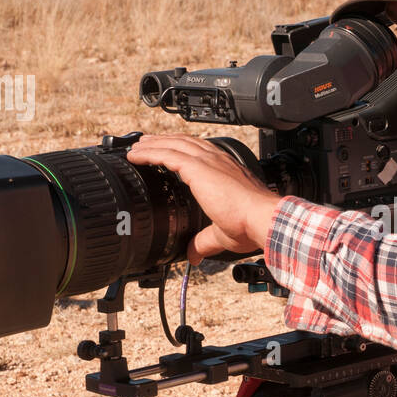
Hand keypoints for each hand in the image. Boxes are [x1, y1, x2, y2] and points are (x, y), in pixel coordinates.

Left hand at [125, 134, 282, 263]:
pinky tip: (135, 155)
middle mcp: (217, 161)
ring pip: (173, 145)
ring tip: (137, 145)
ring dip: (153, 144)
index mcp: (226, 171)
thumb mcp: (221, 234)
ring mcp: (208, 161)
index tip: (168, 153)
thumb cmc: (250, 224)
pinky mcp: (198, 167)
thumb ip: (204, 242)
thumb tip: (193, 255)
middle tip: (146, 143)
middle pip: (185, 143)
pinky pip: (166, 154)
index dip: (182, 150)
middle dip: (165, 141)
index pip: (200, 153)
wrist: (261, 219)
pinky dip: (149, 153)